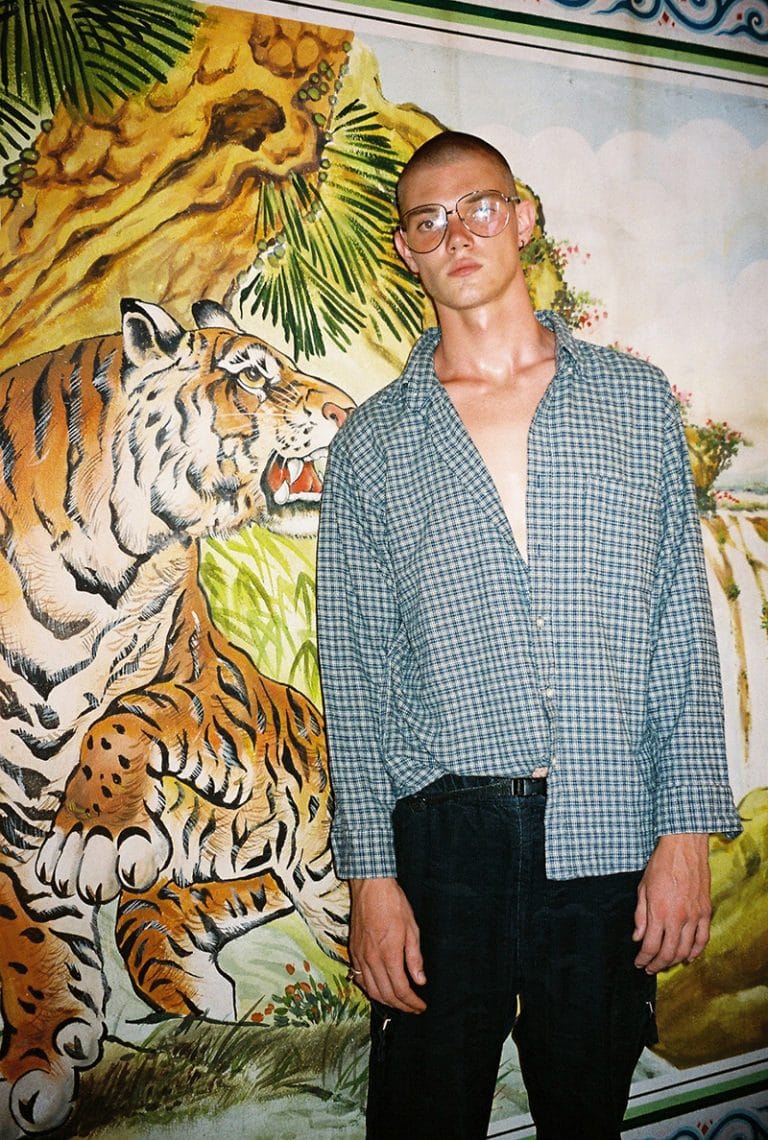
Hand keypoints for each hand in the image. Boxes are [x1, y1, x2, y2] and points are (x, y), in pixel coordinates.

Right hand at [348, 877, 425, 1012]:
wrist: (370, 886)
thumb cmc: (393, 903)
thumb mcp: (412, 929)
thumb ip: (414, 958)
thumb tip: (420, 980)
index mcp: (389, 955)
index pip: (401, 989)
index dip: (412, 1003)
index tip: (421, 1006)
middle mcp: (372, 959)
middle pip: (385, 994)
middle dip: (401, 1006)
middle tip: (413, 1008)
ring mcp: (360, 956)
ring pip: (370, 990)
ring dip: (385, 1000)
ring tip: (398, 1002)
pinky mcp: (353, 950)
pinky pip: (359, 977)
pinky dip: (369, 988)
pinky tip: (377, 988)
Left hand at [633, 833, 710, 973]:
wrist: (683, 848)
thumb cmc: (660, 865)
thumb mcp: (643, 888)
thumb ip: (640, 915)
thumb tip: (638, 937)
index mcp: (658, 912)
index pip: (650, 946)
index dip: (644, 958)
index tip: (639, 963)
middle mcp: (677, 917)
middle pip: (668, 952)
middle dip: (657, 964)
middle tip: (650, 968)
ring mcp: (694, 916)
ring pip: (686, 949)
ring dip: (674, 961)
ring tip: (665, 964)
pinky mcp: (705, 912)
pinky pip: (703, 939)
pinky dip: (696, 952)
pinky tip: (688, 957)